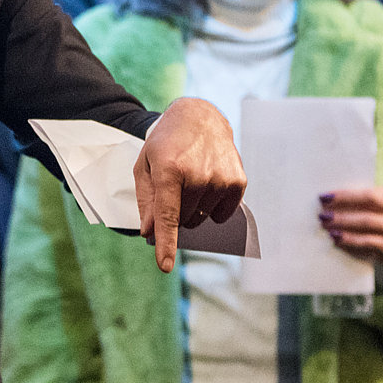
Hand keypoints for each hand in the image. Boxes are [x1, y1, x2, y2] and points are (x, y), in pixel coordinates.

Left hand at [133, 97, 245, 272]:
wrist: (199, 116)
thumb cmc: (166, 144)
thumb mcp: (145, 166)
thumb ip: (146, 201)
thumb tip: (150, 232)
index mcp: (170, 170)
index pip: (168, 215)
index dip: (166, 243)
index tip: (165, 266)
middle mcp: (198, 175)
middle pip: (183, 220)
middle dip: (176, 212)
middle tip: (175, 185)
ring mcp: (220, 178)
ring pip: (202, 218)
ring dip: (195, 208)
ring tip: (192, 179)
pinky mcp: (238, 181)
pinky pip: (222, 214)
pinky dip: (213, 209)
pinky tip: (208, 187)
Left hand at [318, 186, 382, 263]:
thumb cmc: (372, 220)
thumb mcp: (367, 207)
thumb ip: (353, 201)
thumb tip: (324, 199)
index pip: (367, 193)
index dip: (345, 195)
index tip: (323, 198)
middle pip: (368, 207)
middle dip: (343, 212)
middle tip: (322, 215)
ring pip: (368, 223)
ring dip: (344, 225)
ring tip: (327, 228)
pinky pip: (369, 242)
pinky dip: (350, 240)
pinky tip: (336, 240)